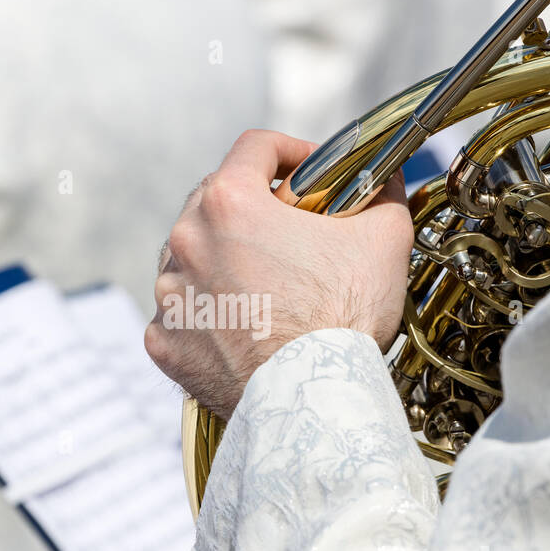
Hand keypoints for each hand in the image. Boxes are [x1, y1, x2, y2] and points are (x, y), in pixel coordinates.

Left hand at [145, 129, 412, 418]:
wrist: (313, 402)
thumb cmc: (343, 321)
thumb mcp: (384, 240)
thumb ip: (382, 197)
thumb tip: (385, 184)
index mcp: (230, 203)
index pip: (254, 148)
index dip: (290, 151)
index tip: (310, 171)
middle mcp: (186, 241)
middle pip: (216, 200)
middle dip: (253, 208)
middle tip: (291, 230)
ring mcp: (170, 295)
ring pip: (193, 258)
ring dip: (224, 261)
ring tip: (267, 286)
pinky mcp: (164, 341)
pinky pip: (183, 314)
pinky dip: (208, 314)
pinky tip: (244, 328)